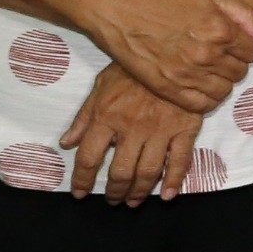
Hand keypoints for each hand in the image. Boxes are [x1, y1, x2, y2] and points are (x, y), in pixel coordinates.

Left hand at [60, 64, 202, 204]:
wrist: (173, 50)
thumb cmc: (133, 68)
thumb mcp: (102, 85)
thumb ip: (84, 116)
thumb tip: (67, 143)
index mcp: (107, 116)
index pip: (88, 158)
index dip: (81, 180)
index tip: (79, 192)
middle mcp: (132, 127)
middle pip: (120, 171)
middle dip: (113, 192)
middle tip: (112, 200)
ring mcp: (161, 129)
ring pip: (148, 171)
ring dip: (138, 192)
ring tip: (132, 201)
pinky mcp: (186, 128)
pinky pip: (180, 160)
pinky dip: (174, 181)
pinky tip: (166, 195)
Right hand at [88, 0, 252, 111]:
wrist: (122, 11)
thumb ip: (243, 12)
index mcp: (221, 30)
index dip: (247, 48)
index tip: (236, 45)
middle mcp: (207, 55)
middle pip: (240, 72)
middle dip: (235, 64)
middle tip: (220, 57)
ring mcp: (187, 74)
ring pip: (224, 90)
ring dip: (222, 82)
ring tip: (210, 71)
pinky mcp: (168, 88)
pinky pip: (201, 105)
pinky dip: (207, 100)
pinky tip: (201, 87)